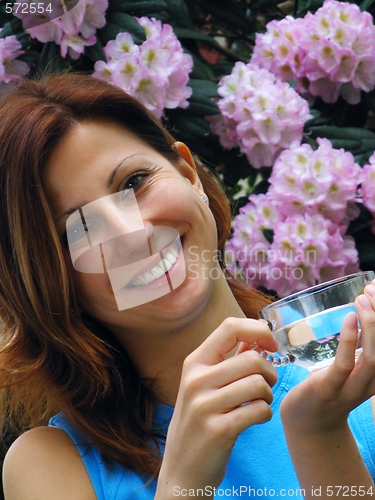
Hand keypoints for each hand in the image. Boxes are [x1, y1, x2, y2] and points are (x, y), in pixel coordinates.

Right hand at [156, 317, 277, 497]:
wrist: (182, 469)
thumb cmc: (199, 421)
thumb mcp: (205, 384)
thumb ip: (229, 358)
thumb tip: (257, 332)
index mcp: (194, 362)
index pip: (229, 327)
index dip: (257, 330)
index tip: (270, 345)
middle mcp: (196, 380)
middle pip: (252, 359)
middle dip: (270, 372)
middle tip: (267, 384)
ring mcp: (205, 405)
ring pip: (259, 384)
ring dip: (268, 394)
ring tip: (260, 402)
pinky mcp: (219, 430)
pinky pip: (260, 410)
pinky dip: (266, 413)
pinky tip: (256, 418)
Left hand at [281, 281, 374, 433]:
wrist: (307, 424)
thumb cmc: (327, 387)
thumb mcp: (349, 365)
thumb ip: (357, 344)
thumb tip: (360, 308)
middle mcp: (372, 383)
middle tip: (372, 289)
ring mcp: (351, 388)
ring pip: (373, 357)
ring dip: (371, 325)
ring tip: (362, 299)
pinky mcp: (329, 389)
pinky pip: (344, 365)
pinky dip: (349, 341)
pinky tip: (348, 320)